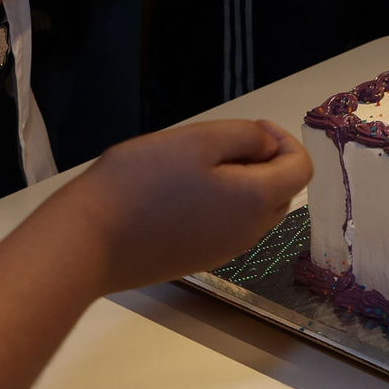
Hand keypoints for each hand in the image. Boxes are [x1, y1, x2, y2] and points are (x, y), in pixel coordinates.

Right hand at [59, 118, 312, 292]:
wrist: (87, 241)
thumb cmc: (141, 181)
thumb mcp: (197, 140)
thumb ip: (245, 137)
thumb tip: (270, 144)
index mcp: (256, 202)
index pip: (301, 169)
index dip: (285, 141)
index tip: (251, 127)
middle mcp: (249, 234)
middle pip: (281, 192)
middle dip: (265, 162)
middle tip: (222, 143)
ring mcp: (223, 252)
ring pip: (254, 212)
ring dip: (241, 183)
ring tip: (197, 165)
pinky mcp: (198, 261)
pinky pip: (227, 228)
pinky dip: (221, 205)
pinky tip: (180, 193)